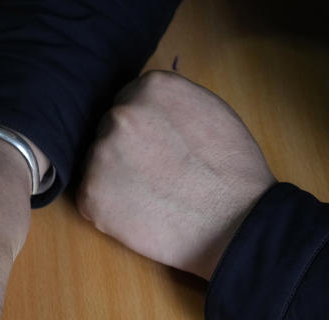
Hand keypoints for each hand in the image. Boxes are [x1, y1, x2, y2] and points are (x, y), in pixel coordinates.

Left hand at [77, 71, 274, 279]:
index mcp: (150, 88)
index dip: (142, 129)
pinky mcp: (92, 195)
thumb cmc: (232, 171)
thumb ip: (168, 103)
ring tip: (152, 197)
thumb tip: (146, 107)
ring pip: (97, 164)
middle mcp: (120, 115)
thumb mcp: (207, 110)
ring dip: (115, 179)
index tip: (156, 148)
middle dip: (125, 151)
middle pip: (108, 131)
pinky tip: (140, 214)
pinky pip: (91, 198)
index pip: (127, 102)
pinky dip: (110, 208)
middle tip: (156, 176)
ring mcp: (101, 155)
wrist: (236, 223)